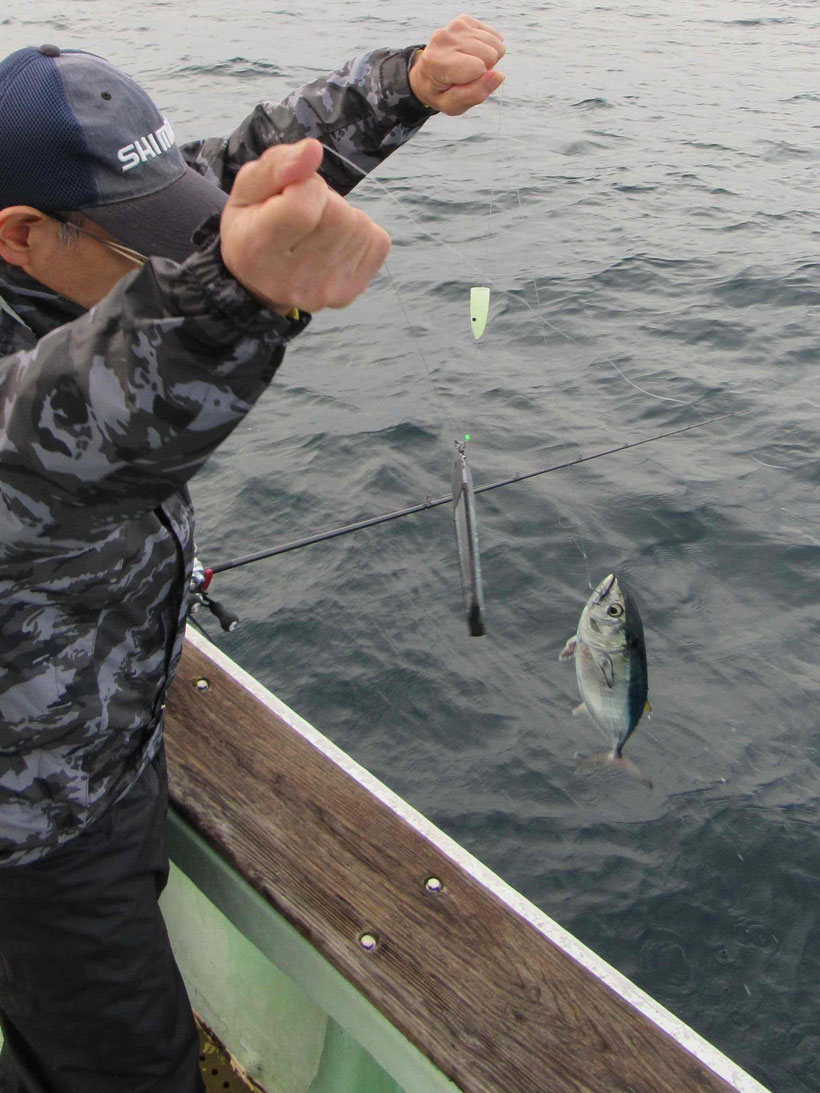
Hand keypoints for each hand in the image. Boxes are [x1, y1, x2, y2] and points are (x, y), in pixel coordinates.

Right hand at [220, 139, 390, 313]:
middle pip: (337, 215)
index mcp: (256, 249)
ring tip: (317, 227)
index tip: (292, 191)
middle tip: (305, 210)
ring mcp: (323, 292)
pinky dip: (361, 233)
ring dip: (343, 215)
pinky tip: (335, 241)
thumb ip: (277, 164)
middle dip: (326, 199)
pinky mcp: (349, 293)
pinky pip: (378, 241)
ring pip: (359, 225)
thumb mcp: (248, 187)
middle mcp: (290, 279)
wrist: (262, 279)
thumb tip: (314, 149)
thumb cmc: (254, 223)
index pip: (302, 207)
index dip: (306, 185)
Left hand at [409, 14, 505, 115]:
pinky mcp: (465, 20)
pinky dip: (488, 48)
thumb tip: (499, 75)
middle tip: (467, 75)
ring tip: (469, 65)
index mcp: (437, 61)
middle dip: (486, 70)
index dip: (478, 81)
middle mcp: (445, 38)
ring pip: (496, 45)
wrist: (426, 74)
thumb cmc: (440, 92)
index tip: (463, 84)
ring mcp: (456, 25)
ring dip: (488, 59)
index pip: (478, 68)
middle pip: (491, 55)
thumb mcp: (452, 106)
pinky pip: (495, 37)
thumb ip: (475, 95)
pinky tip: (473, 54)